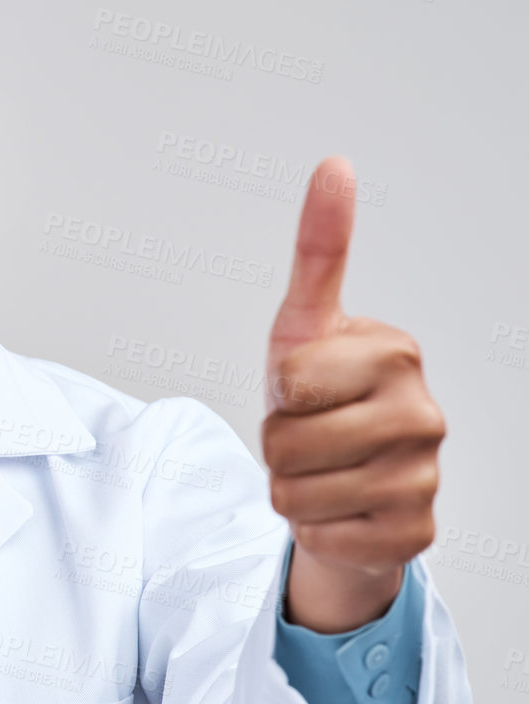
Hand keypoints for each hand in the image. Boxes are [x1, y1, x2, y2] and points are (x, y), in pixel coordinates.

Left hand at [262, 157, 445, 632]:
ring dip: (291, 490)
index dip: (276, 393)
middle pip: (286, 443)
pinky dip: (316, 531)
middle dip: (277, 446)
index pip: (287, 382)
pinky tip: (341, 510)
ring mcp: (428, 476)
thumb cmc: (319, 397)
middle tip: (306, 437)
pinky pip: (322, 538)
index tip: (303, 389)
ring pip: (295, 495)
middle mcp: (424, 413)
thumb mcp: (305, 324)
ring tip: (320, 472)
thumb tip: (334, 164)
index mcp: (396, 353)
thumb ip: (320, 250)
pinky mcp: (414, 533)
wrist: (342, 481)